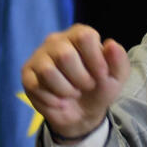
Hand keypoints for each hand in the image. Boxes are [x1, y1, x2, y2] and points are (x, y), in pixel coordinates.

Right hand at [21, 24, 129, 138]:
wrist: (82, 113)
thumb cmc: (100, 86)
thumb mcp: (117, 77)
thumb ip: (119, 60)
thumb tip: (110, 44)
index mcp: (80, 33)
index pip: (84, 36)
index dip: (95, 60)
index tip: (102, 75)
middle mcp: (56, 40)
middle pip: (65, 55)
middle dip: (80, 78)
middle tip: (86, 86)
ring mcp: (39, 56)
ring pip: (48, 71)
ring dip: (66, 90)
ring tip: (72, 93)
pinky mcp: (27, 74)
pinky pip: (35, 86)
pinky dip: (52, 99)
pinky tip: (59, 100)